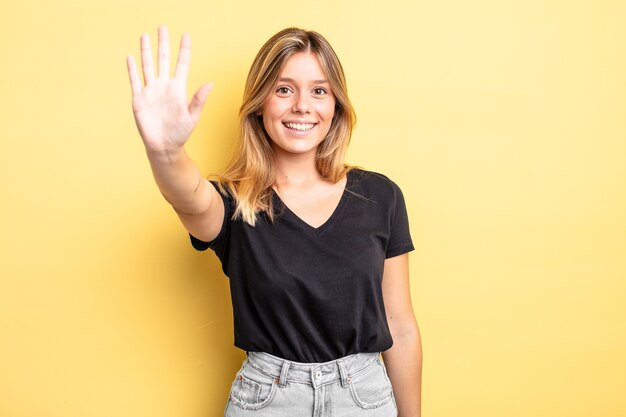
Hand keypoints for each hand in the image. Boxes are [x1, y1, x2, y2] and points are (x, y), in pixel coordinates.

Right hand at [126, 26, 212, 153]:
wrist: (164, 147)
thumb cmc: (181, 133)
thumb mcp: (192, 116)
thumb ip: (199, 99)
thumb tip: (211, 84)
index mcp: (178, 89)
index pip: (182, 64)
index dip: (184, 50)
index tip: (186, 35)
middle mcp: (164, 86)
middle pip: (163, 60)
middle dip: (163, 43)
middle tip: (162, 27)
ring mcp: (151, 91)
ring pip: (148, 66)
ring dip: (146, 51)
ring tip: (145, 35)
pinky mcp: (139, 99)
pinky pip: (135, 81)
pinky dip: (132, 69)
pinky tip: (131, 57)